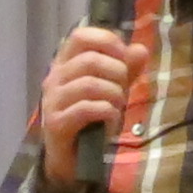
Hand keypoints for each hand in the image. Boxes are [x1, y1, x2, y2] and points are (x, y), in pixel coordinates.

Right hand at [35, 23, 151, 185]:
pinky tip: (111, 119)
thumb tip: (140, 49)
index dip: (107, 40)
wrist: (73, 156)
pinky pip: (86, 108)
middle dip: (118, 72)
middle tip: (124, 88)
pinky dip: (107, 112)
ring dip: (114, 94)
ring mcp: (52, 101)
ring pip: (89, 83)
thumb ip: (126, 68)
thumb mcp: (113, 88)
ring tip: (118, 105)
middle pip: (90, 59)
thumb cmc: (92, 117)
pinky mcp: (55, 123)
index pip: (80, 36)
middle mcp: (54, 78)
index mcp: (65, 64)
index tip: (123, 57)